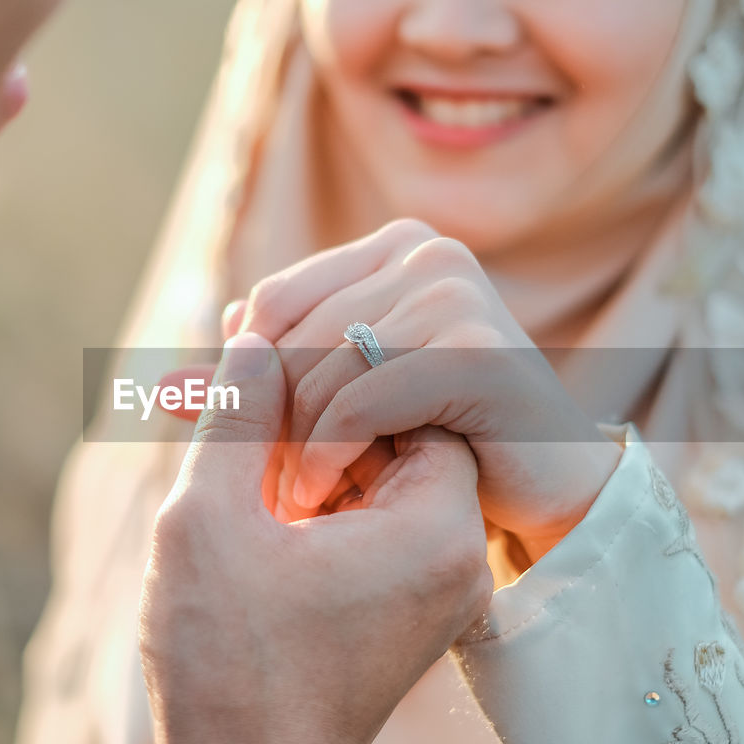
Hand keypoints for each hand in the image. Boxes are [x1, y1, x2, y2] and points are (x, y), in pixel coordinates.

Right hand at [141, 331, 492, 743]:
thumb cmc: (224, 666)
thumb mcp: (209, 520)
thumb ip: (236, 415)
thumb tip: (254, 339)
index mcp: (433, 528)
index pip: (413, 394)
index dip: (337, 368)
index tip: (270, 360)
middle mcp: (454, 558)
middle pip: (395, 432)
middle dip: (312, 407)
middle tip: (241, 384)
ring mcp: (432, 589)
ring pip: (375, 477)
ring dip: (306, 452)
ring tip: (232, 435)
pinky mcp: (403, 612)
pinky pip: (367, 524)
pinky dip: (315, 498)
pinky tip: (250, 487)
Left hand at [235, 219, 620, 561]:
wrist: (551, 485)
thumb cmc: (449, 437)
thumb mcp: (355, 394)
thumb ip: (280, 371)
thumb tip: (192, 358)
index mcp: (394, 249)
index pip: (274, 302)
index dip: (249, 378)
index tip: (244, 444)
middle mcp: (425, 254)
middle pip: (290, 336)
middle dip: (269, 419)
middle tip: (267, 483)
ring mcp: (453, 294)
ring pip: (317, 372)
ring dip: (295, 447)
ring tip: (298, 495)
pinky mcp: (472, 350)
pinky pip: (357, 404)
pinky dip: (328, 454)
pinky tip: (324, 491)